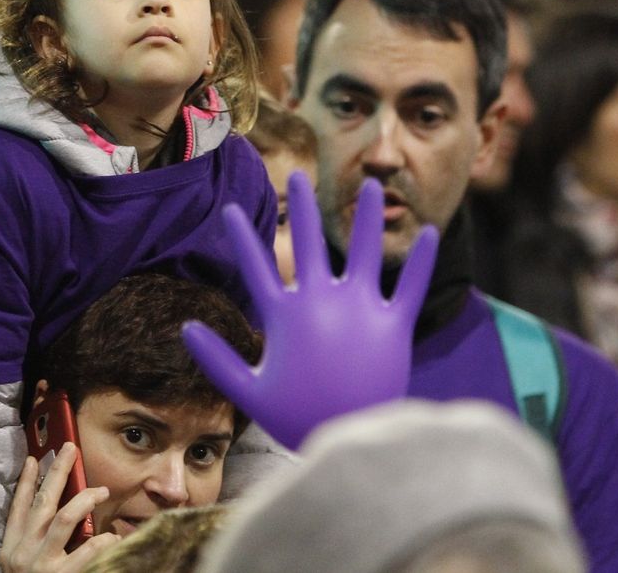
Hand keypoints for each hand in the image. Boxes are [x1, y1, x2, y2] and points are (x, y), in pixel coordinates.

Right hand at [0, 444, 118, 572]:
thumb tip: (52, 516)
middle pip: (43, 502)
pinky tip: (113, 537)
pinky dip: (102, 540)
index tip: (33, 459)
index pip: (17, 508)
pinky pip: (86, 550)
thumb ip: (32, 544)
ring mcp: (41, 563)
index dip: (26, 482)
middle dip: (57, 472)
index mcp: (11, 549)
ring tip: (102, 491)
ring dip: (85, 500)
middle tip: (71, 449)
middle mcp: (23, 552)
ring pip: (64, 518)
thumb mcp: (19, 566)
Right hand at [183, 172, 438, 450]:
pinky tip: (432, 232)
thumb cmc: (296, 418)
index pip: (256, 267)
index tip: (231, 211)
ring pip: (365, 251)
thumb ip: (216, 359)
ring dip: (365, 215)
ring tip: (370, 184)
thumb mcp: (248, 391)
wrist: (350, 439)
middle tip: (300, 178)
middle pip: (309, 243)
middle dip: (303, 207)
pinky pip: (411, 285)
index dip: (242, 237)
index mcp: (285, 316)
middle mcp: (321, 302)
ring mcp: (360, 310)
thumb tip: (186, 328)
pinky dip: (421, 260)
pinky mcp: (394, 325)